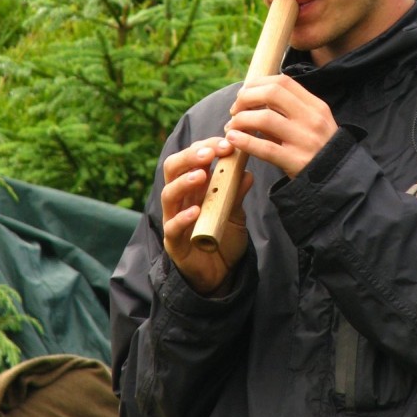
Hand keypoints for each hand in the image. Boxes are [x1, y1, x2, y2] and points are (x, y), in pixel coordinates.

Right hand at [161, 138, 250, 294]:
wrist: (221, 274)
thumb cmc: (223, 238)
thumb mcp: (235, 213)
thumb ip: (237, 194)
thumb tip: (247, 172)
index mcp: (194, 187)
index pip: (192, 158)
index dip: (207, 146)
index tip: (227, 142)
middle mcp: (181, 199)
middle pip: (173, 169)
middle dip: (191, 156)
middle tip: (211, 152)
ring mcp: (174, 219)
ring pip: (169, 194)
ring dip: (184, 182)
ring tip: (201, 175)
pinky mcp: (174, 242)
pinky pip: (173, 227)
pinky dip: (183, 217)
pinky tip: (195, 211)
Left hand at [224, 73, 338, 176]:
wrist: (337, 179)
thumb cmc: (318, 150)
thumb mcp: (312, 124)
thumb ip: (288, 111)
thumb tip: (254, 99)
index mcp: (316, 106)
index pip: (283, 82)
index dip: (258, 84)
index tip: (244, 94)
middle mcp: (312, 119)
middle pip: (272, 93)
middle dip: (246, 98)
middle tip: (235, 110)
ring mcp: (305, 140)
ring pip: (265, 118)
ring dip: (241, 119)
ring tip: (232, 127)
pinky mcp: (297, 162)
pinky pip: (266, 148)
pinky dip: (245, 141)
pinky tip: (233, 139)